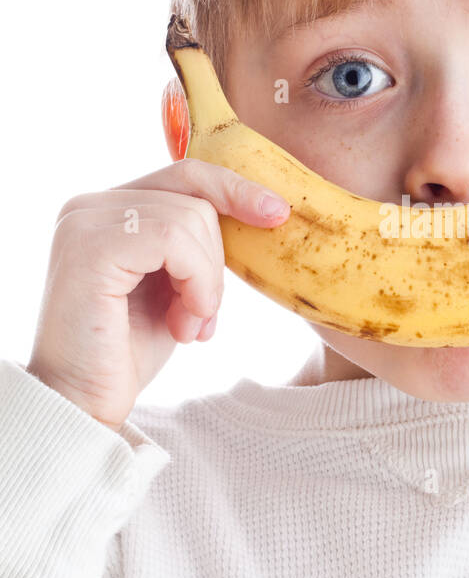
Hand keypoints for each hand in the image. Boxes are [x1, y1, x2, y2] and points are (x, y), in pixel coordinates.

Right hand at [26, 160, 291, 431]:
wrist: (82, 402)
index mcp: (108, 208)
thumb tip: (261, 211)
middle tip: (200, 316)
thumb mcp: (172, 286)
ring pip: (190, 219)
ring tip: (187, 326)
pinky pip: (172, 240)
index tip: (277, 213)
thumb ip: (194, 247)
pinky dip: (196, 283)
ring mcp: (85, 222)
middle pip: (194, 198)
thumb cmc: (128, 351)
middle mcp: (89, 206)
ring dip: (206, 283)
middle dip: (215, 262)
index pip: (185, 174)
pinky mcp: (90, 247)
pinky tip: (183, 324)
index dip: (235, 189)